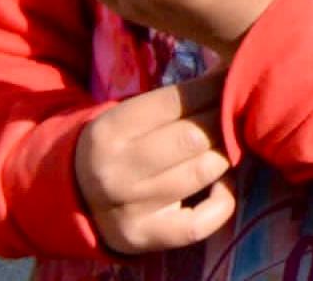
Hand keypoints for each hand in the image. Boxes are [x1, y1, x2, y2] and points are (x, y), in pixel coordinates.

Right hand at [69, 73, 233, 257]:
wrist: (76, 198)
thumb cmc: (121, 146)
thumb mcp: (133, 116)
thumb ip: (178, 99)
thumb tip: (235, 74)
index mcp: (110, 130)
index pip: (180, 99)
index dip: (216, 88)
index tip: (233, 82)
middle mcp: (115, 171)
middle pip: (196, 136)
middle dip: (224, 121)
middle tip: (235, 115)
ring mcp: (129, 209)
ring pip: (205, 171)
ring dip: (226, 155)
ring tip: (226, 146)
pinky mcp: (144, 238)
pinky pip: (202, 222)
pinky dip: (223, 201)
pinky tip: (220, 186)